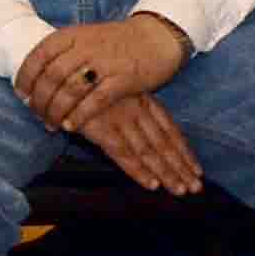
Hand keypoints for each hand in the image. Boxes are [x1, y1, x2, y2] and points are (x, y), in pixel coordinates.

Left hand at [11, 14, 189, 132]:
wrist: (156, 36)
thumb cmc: (115, 42)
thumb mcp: (85, 37)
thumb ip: (63, 52)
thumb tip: (36, 76)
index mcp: (72, 35)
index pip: (38, 55)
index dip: (25, 77)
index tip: (20, 94)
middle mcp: (85, 47)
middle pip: (51, 76)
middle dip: (39, 99)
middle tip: (35, 114)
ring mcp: (104, 62)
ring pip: (70, 90)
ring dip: (55, 110)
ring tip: (50, 124)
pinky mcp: (123, 79)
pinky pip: (95, 101)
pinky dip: (79, 115)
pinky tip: (70, 126)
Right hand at [78, 86, 204, 196]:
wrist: (56, 65)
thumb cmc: (82, 74)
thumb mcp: (113, 83)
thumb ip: (127, 102)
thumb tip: (140, 125)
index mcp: (141, 98)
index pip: (169, 128)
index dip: (184, 150)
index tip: (197, 169)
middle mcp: (135, 109)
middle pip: (164, 143)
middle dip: (180, 166)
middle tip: (196, 188)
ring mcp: (119, 118)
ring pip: (149, 150)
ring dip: (165, 172)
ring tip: (180, 190)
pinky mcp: (100, 127)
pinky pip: (122, 153)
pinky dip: (138, 170)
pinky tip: (151, 184)